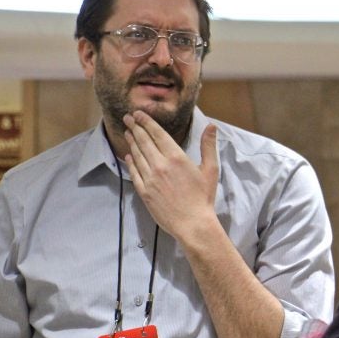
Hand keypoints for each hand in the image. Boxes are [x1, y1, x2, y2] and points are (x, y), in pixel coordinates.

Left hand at [122, 111, 218, 240]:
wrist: (192, 224)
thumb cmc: (203, 197)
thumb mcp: (210, 169)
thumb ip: (208, 146)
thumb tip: (211, 126)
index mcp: (176, 157)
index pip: (157, 134)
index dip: (147, 122)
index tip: (139, 114)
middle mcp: (160, 165)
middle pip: (144, 141)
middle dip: (135, 127)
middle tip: (127, 118)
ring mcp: (150, 179)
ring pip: (137, 155)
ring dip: (131, 142)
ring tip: (127, 132)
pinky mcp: (144, 192)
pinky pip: (134, 173)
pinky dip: (130, 162)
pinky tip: (128, 156)